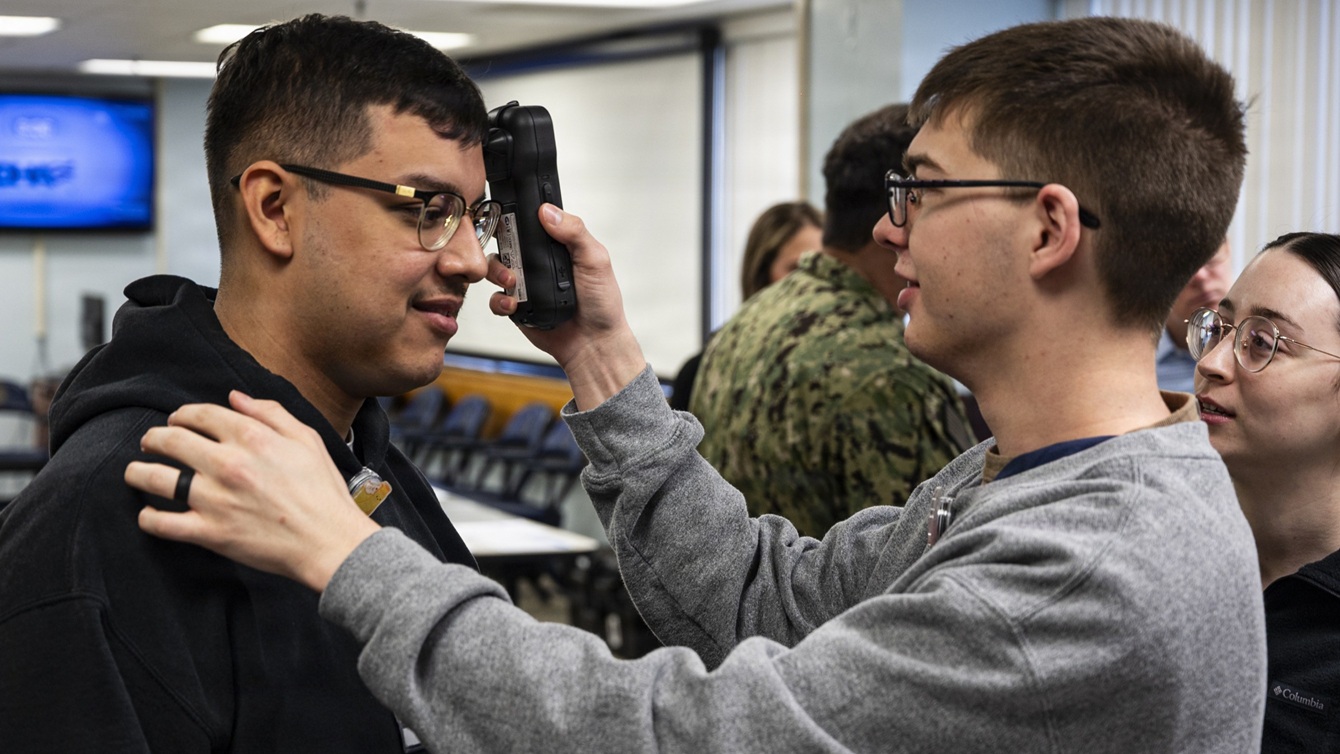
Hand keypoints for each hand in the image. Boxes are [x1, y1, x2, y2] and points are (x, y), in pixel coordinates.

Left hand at [125, 391, 379, 591]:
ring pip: (155, 478)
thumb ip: (271, 413)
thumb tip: (236, 397)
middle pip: (169, 440)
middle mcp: (228, 464)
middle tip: (149, 442)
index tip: (177, 420)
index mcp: (252, 437)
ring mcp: (215, 499)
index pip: (200, 415)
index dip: (182, 414)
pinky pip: (161, 523)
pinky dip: (148, 517)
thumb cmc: (323, 492)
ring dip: (137, 472)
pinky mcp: (210, 533)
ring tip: (135, 472)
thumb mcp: (307, 439)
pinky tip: (148, 513)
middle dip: (153, 438)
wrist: (330, 542)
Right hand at [487, 204, 646, 409]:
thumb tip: (548, 212)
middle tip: (511, 255)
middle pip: (505, 242)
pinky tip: (512, 305)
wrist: (593, 343)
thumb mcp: (595, 260)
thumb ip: (575, 233)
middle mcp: (538, 262)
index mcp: (557, 246)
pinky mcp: (517, 307)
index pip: (531, 223)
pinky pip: (495, 299)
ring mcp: (525, 284)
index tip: (508, 214)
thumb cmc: (601, 303)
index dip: (517, 217)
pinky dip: (499, 301)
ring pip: (495, 268)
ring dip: (497, 272)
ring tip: (511, 282)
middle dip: (500, 244)